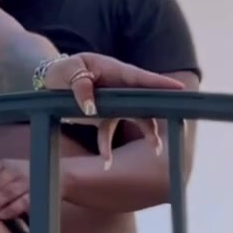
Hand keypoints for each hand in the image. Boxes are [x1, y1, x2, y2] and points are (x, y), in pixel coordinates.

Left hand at [0, 159, 32, 220]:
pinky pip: (23, 202)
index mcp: (3, 165)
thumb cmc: (21, 176)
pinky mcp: (36, 196)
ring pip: (6, 193)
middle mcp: (14, 172)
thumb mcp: (3, 170)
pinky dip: (11, 209)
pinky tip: (0, 216)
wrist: (51, 178)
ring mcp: (26, 183)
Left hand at [44, 52, 183, 161]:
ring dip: (147, 133)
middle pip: (145, 101)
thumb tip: (91, 108)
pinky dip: (107, 148)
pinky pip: (110, 133)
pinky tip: (106, 162)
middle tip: (175, 119)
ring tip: (155, 149)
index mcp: (115, 71)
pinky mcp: (104, 116)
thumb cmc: (64, 70)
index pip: (141, 78)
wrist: (52, 81)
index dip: (161, 84)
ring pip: (136, 118)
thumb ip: (81, 86)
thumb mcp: (69, 71)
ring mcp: (114, 103)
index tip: (179, 89)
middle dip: (160, 113)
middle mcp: (120, 87)